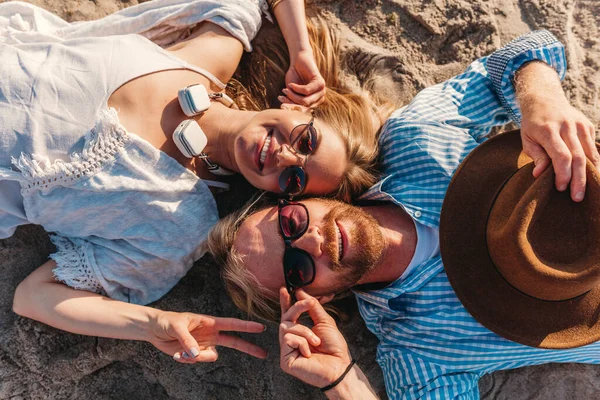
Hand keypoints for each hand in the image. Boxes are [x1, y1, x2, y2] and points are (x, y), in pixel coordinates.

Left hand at [148, 311, 266, 362]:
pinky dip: (187, 361)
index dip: (246, 326)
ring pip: (212, 357)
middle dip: (248, 347)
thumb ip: (188, 340)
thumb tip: (197, 353)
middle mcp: (210, 334)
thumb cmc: (167, 322)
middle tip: (264, 354)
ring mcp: (204, 344)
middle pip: (234, 342)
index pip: (231, 324)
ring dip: (198, 358)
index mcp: (209, 322)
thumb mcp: (176, 327)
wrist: (155, 330)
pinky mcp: (196, 354)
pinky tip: (177, 355)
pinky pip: (198, 362)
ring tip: (181, 353)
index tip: (260, 328)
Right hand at [278, 288, 350, 387]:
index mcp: (299, 331)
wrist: (339, 366)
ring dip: (305, 331)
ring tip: (316, 342)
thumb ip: (312, 307)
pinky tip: (309, 353)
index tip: (284, 289)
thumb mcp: (324, 321)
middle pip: (285, 317)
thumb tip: (300, 292)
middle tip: (309, 305)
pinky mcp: (285, 360)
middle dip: (298, 308)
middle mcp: (291, 340)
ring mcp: (287, 350)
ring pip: (286, 327)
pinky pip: (288, 339)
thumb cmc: (334, 347)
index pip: (289, 315)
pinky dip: (302, 343)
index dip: (285, 302)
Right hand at [279, 50, 325, 107]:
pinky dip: (296, 88)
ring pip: (305, 101)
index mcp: (314, 103)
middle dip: (291, 102)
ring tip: (285, 89)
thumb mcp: (292, 92)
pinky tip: (291, 85)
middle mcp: (319, 98)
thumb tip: (286, 110)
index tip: (281, 104)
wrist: (298, 61)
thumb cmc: (295, 76)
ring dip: (293, 95)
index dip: (291, 108)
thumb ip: (292, 101)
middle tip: (282, 95)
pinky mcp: (320, 83)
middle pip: (304, 107)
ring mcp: (321, 91)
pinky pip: (306, 91)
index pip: (303, 110)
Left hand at [517, 63, 598, 201]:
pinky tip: (594, 177)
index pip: (561, 155)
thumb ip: (535, 155)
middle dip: (578, 179)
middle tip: (577, 197)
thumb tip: (539, 175)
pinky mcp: (588, 126)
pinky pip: (593, 148)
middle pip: (578, 157)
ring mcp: (580, 125)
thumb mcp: (527, 138)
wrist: (544, 99)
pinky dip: (595, 163)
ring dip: (590, 174)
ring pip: (590, 153)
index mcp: (548, 130)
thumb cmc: (532, 124)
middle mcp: (567, 126)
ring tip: (589, 192)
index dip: (563, 174)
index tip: (560, 188)